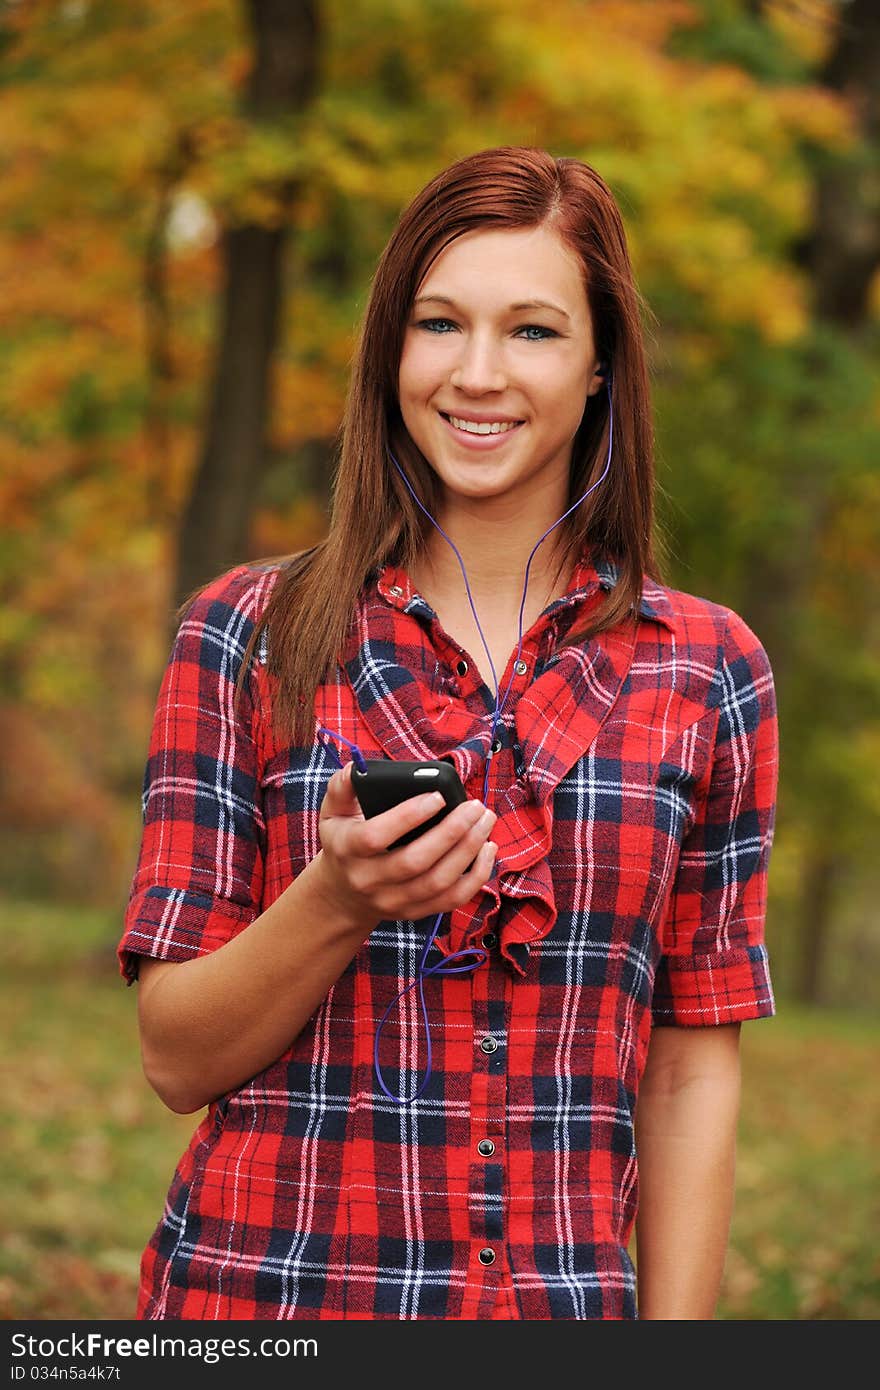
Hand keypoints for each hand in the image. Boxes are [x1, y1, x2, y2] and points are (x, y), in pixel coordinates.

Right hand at [314, 760, 497, 923]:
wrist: (342, 895)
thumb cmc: (343, 843)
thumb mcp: (332, 812)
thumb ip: (343, 786)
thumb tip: (361, 766)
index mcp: (348, 850)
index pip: (375, 837)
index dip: (408, 817)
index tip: (438, 796)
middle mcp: (369, 880)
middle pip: (414, 862)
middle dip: (451, 832)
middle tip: (475, 807)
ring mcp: (393, 901)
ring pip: (438, 882)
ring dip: (468, 851)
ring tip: (485, 822)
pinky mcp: (415, 912)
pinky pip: (452, 900)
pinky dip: (476, 876)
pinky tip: (487, 849)